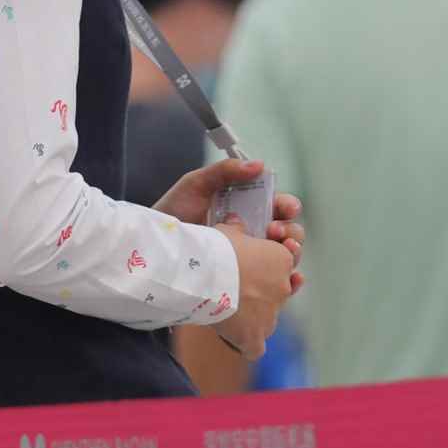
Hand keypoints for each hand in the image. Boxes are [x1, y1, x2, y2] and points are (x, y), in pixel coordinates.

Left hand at [159, 159, 305, 269]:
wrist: (155, 246)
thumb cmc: (172, 213)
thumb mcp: (196, 185)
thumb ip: (225, 172)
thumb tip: (259, 166)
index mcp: (247, 208)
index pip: (278, 206)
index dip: (287, 206)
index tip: (284, 209)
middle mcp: (252, 232)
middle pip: (287, 231)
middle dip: (290, 231)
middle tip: (274, 232)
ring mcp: (249, 256)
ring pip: (284, 257)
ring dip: (292, 254)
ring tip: (282, 253)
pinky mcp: (245, 278)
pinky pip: (272, 281)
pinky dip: (288, 282)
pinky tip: (291, 280)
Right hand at [215, 219, 302, 358]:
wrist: (206, 272)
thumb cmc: (217, 247)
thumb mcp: (228, 229)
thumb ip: (236, 229)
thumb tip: (236, 220)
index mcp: (282, 258)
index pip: (282, 264)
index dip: (266, 265)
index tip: (248, 263)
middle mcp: (283, 287)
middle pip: (276, 292)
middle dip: (260, 292)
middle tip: (236, 287)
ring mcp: (270, 314)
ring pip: (267, 319)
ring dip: (254, 317)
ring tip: (231, 312)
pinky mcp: (254, 335)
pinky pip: (255, 347)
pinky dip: (247, 346)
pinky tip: (237, 342)